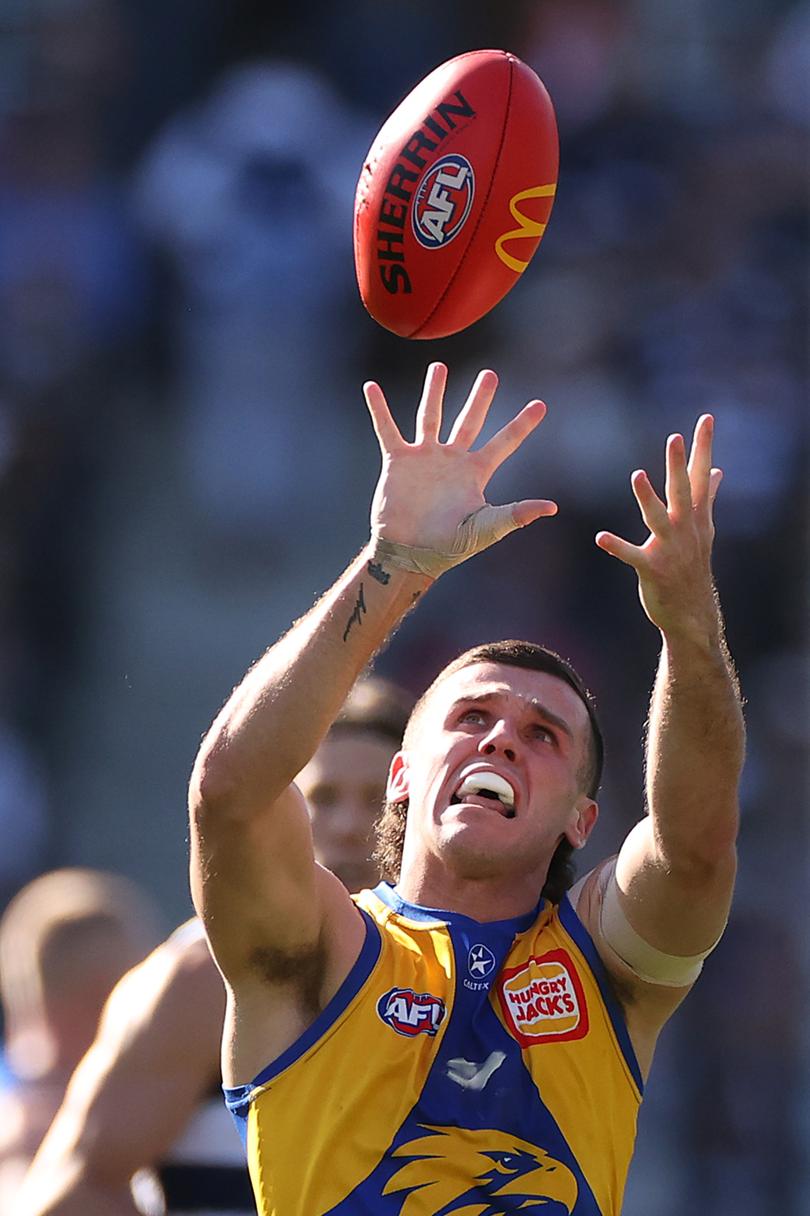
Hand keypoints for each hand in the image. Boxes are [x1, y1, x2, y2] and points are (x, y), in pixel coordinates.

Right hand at [364, 362, 556, 577]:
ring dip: (434, 391)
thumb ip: (516, 514)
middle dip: (480, 398)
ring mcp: (425, 458)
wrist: (410, 552)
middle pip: (469, 420)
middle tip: (490, 374)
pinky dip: (379, 408)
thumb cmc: (450, 546)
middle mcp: (452, 460)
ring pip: (430, 416)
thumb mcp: (487, 528)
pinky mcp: (398, 461)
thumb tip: (551, 507)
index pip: (504, 442)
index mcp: (475, 473)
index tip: (541, 405)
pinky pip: (387, 429)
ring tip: (439, 366)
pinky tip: (371, 388)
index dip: (522, 424)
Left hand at [596, 415, 722, 641]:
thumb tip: (718, 470)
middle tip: (675, 437)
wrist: (692, 613)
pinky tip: (601, 538)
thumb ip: (709, 497)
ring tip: (637, 475)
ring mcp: (670, 549)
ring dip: (648, 497)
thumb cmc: (693, 566)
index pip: (701, 475)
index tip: (706, 419)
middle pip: (683, 491)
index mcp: (696, 517)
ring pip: (658, 518)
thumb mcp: (704, 530)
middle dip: (679, 464)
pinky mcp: (653, 570)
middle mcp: (686, 529)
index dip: (703, 447)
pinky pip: (632, 556)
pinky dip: (617, 546)